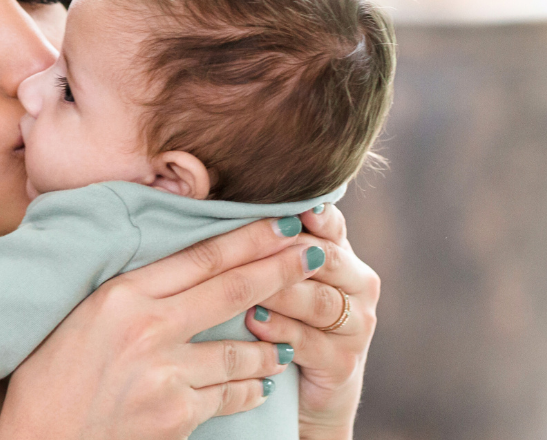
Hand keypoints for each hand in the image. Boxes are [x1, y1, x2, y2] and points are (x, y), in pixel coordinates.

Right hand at [0, 217, 324, 439]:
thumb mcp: (82, 313)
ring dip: (272, 344)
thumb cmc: (49, 373)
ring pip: (241, 349)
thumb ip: (129, 288)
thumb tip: (175, 262)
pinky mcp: (177, 414)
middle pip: (232, 290)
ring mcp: (166, 373)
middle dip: (281, 268)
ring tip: (288, 342)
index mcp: (122, 294)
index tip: (283, 220)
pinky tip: (261, 385)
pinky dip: (250, 388)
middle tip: (315, 252)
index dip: (249, 237)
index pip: (201, 256)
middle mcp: (149, 327)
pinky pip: (230, 395)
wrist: (39, 439)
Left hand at [246, 204, 379, 439]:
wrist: (300, 386)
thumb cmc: (280, 315)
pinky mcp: (344, 363)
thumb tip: (224, 198)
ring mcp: (356, 326)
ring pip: (320, 301)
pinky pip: (310, 341)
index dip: (318, 215)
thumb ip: (268, 242)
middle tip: (256, 245)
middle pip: (327, 260)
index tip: (298, 207)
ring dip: (281, 292)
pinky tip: (254, 322)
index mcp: (343, 255)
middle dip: (288, 253)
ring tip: (248, 287)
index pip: (333, 226)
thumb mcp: (277, 275)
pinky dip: (280, 330)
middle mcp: (359, 285)